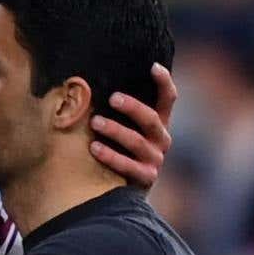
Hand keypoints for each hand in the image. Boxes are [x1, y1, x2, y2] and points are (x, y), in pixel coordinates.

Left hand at [89, 62, 176, 188]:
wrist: (121, 188)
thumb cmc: (116, 146)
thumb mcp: (123, 125)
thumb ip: (116, 107)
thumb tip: (85, 81)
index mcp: (158, 122)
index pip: (168, 98)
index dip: (164, 82)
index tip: (153, 66)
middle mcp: (161, 139)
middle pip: (151, 119)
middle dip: (132, 107)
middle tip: (112, 97)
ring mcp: (155, 159)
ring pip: (137, 141)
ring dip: (115, 130)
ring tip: (94, 121)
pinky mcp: (145, 178)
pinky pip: (128, 166)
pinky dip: (111, 156)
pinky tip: (94, 147)